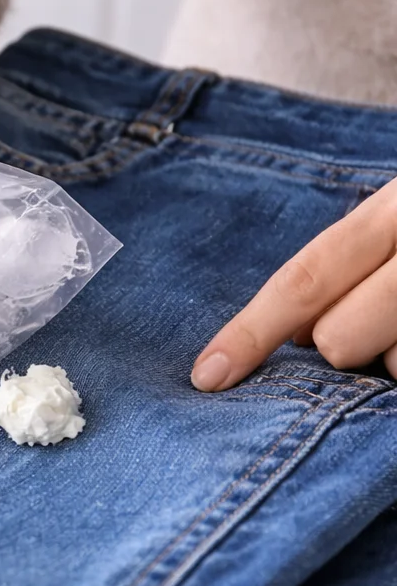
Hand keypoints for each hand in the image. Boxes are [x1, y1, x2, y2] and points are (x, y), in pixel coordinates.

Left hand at [192, 178, 396, 389]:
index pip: (303, 280)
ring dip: (393, 354)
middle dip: (338, 344)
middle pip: (337, 339)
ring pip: (391, 362)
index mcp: (390, 211)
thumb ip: (343, 264)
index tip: (207, 374)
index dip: (250, 333)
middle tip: (370, 318)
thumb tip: (298, 336)